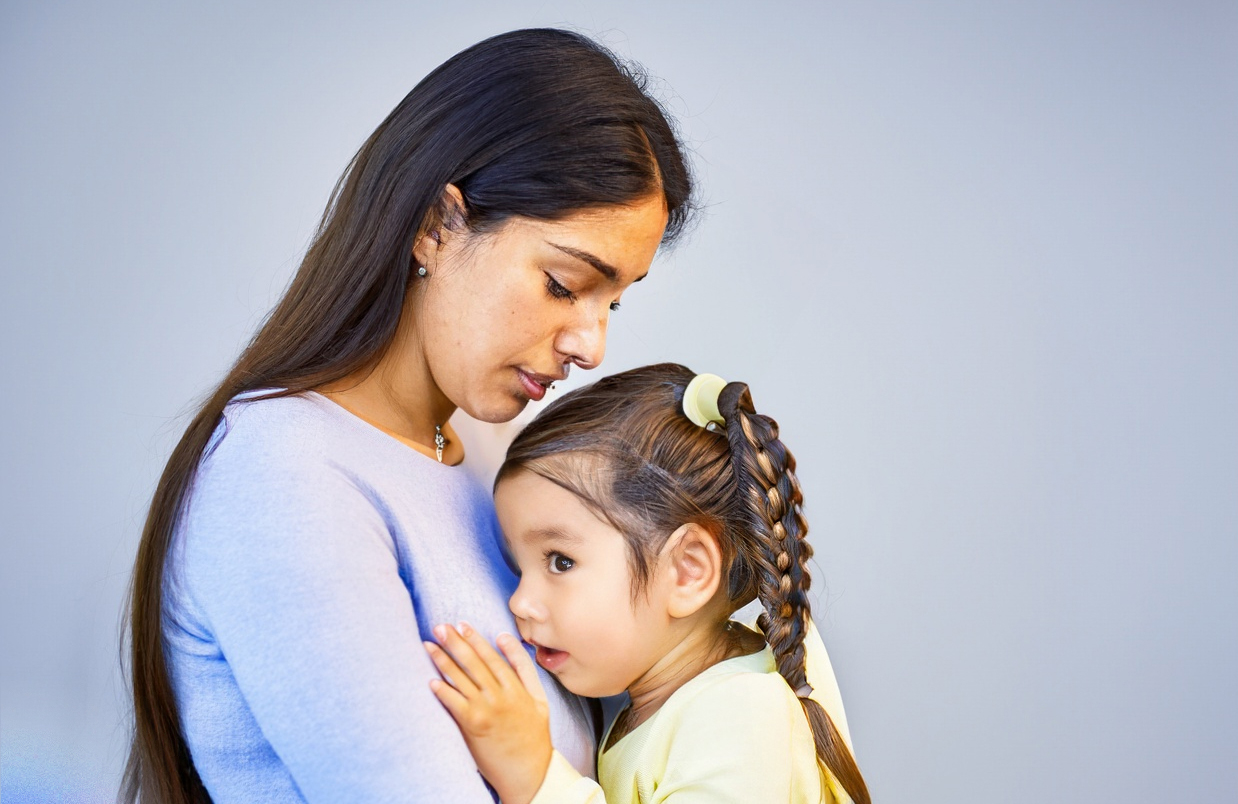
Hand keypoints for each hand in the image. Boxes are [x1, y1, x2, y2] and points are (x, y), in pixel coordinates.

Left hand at [426, 623, 552, 803]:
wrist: (530, 772)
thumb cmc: (534, 736)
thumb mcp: (539, 699)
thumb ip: (524, 668)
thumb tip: (506, 639)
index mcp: (518, 688)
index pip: (494, 657)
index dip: (477, 640)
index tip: (463, 624)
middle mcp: (501, 695)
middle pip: (475, 663)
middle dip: (456, 642)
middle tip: (440, 626)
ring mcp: (487, 710)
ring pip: (462, 679)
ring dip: (443, 660)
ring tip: (429, 645)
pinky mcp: (474, 726)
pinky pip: (455, 703)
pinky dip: (443, 691)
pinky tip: (430, 680)